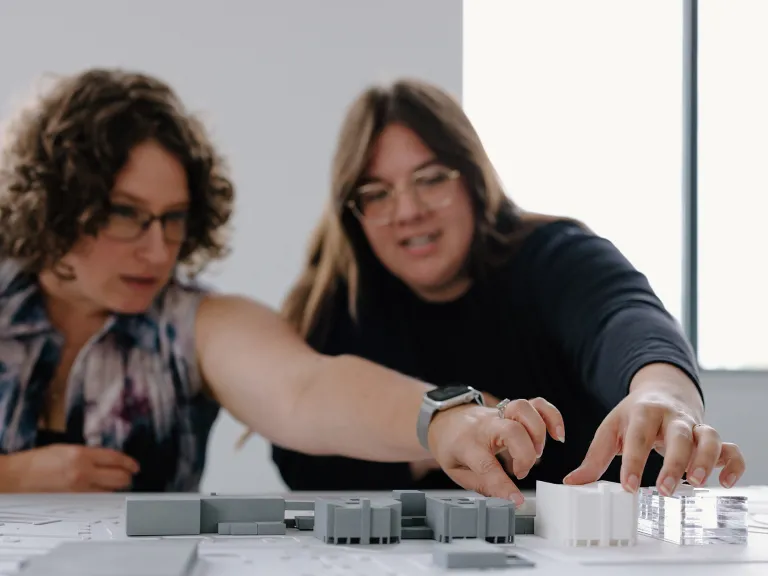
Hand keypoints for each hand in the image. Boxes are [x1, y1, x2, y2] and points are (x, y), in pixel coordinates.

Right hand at [0, 445, 139, 491]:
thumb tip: (107, 461)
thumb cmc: (37, 461)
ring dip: (115, 488)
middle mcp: (83, 472)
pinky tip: (101, 493)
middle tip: (129, 476)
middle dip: (127, 477)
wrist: (16, 477)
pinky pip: (95, 500)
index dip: (129, 463)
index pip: (115, 459)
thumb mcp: (66, 449)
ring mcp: (78, 489)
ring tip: (115, 485)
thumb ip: (88, 455)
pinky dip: (101, 496)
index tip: (134, 466)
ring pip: (109, 492)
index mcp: (82, 455)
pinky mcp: (72, 502)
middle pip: (118, 478)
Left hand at [427, 397, 564, 502]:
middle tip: (520, 472)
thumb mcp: (456, 471)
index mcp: (466, 443)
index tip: (517, 501)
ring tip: (536, 453)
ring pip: (524, 409)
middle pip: (512, 431)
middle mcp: (485, 425)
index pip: (487, 465)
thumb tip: (506, 500)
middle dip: (525, 456)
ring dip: (538, 434)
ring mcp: (499, 413)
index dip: (504, 486)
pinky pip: (536, 404)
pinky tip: (556, 434)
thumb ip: (482, 485)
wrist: (444, 418)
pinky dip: (551, 416)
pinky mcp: (511, 409)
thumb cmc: (451, 445)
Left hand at [563, 388, 745, 494]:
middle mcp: (671, 417)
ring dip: (704, 460)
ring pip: (708, 438)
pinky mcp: (711, 437)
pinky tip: (725, 482)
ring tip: (695, 483)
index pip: (638, 436)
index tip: (628, 486)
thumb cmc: (633, 417)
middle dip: (673, 462)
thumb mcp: (610, 430)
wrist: (661, 393)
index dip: (633, 461)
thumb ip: (593, 459)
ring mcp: (694, 426)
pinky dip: (732, 464)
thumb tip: (572, 482)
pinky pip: (731, 448)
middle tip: (664, 489)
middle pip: (678, 436)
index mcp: (643, 413)